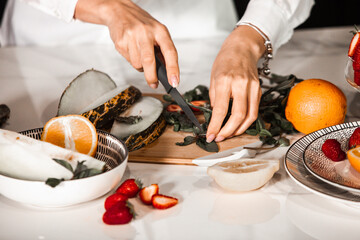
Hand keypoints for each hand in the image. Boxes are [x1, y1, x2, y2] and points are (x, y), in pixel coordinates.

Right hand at [74, 0, 178, 88]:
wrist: (119, 11)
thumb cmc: (141, 24)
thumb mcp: (157, 33)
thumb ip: (162, 50)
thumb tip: (167, 71)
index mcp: (160, 31)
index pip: (170, 52)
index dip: (173, 69)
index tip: (174, 82)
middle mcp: (146, 32)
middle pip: (149, 61)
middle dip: (151, 76)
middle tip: (154, 84)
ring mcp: (132, 36)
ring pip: (137, 64)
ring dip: (140, 66)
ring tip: (139, 54)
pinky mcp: (121, 42)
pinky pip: (128, 60)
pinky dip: (131, 60)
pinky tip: (130, 49)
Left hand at [206, 25, 265, 142]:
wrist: (242, 48)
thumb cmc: (225, 61)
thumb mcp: (213, 78)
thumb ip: (214, 98)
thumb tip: (215, 116)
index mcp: (225, 81)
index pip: (221, 109)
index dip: (215, 126)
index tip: (210, 135)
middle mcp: (240, 84)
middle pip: (238, 115)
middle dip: (228, 131)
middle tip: (219, 138)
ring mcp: (252, 87)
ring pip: (250, 116)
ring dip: (239, 129)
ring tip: (228, 134)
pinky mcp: (259, 90)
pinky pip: (254, 110)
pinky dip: (246, 121)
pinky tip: (238, 125)